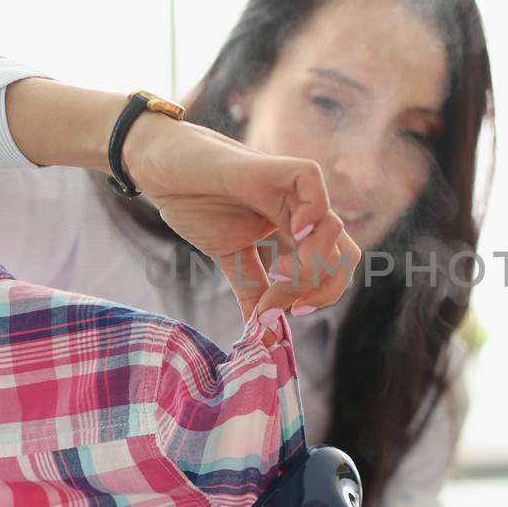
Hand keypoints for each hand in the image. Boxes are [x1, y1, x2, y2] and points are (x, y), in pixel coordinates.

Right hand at [124, 116, 361, 324]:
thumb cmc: (196, 204)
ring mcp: (292, 190)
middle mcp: (301, 212)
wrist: (162, 169)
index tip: (284, 312)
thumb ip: (251, 293)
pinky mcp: (275, 168)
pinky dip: (313, 212)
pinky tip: (292, 230)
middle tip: (282, 299)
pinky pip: (313, 184)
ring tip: (277, 271)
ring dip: (312, 263)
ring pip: (334, 228)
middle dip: (320, 288)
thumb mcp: (230, 258)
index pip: (334, 269)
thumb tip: (261, 338)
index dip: (319, 296)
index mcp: (295, 233)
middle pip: (345, 255)